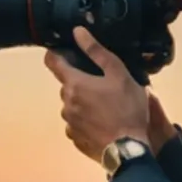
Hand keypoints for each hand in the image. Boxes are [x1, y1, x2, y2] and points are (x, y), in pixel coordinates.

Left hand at [46, 26, 172, 161]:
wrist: (128, 149)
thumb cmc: (126, 108)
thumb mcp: (118, 74)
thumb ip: (96, 52)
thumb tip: (77, 32)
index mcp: (74, 84)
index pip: (53, 62)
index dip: (56, 54)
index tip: (63, 52)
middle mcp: (66, 103)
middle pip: (68, 85)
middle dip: (82, 82)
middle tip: (105, 86)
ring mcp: (69, 122)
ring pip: (73, 105)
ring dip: (85, 103)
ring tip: (108, 107)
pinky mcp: (75, 138)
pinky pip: (77, 123)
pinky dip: (87, 120)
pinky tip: (104, 123)